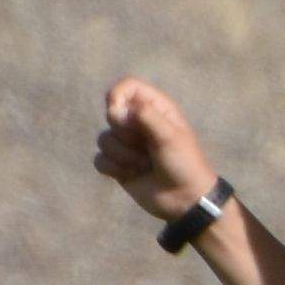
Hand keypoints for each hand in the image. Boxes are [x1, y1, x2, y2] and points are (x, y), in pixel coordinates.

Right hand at [92, 77, 216, 223]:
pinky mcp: (117, 164)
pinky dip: (115, 169)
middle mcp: (138, 122)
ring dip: (124, 156)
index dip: (118, 95)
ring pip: (104, 139)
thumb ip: (145, 116)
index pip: (128, 86)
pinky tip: (132, 175)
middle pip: (112, 114)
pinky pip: (100, 160)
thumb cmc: (184, 164)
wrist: (185, 199)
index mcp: (156, 109)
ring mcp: (126, 143)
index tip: (118, 111)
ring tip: (145, 165)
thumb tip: (117, 109)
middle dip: (126, 134)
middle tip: (147, 147)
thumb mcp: (170, 136)